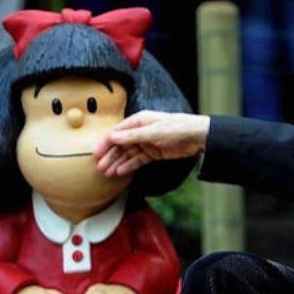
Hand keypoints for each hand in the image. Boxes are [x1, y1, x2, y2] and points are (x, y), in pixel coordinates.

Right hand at [94, 111, 209, 176]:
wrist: (198, 136)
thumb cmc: (177, 128)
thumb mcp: (154, 131)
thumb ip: (133, 136)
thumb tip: (112, 137)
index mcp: (139, 121)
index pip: (117, 132)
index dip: (105, 142)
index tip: (95, 153)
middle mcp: (141, 131)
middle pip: (121, 144)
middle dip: (110, 155)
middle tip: (99, 167)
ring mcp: (147, 142)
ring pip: (128, 154)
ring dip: (117, 162)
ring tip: (107, 173)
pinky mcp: (154, 152)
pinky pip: (138, 160)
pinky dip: (129, 166)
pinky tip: (120, 172)